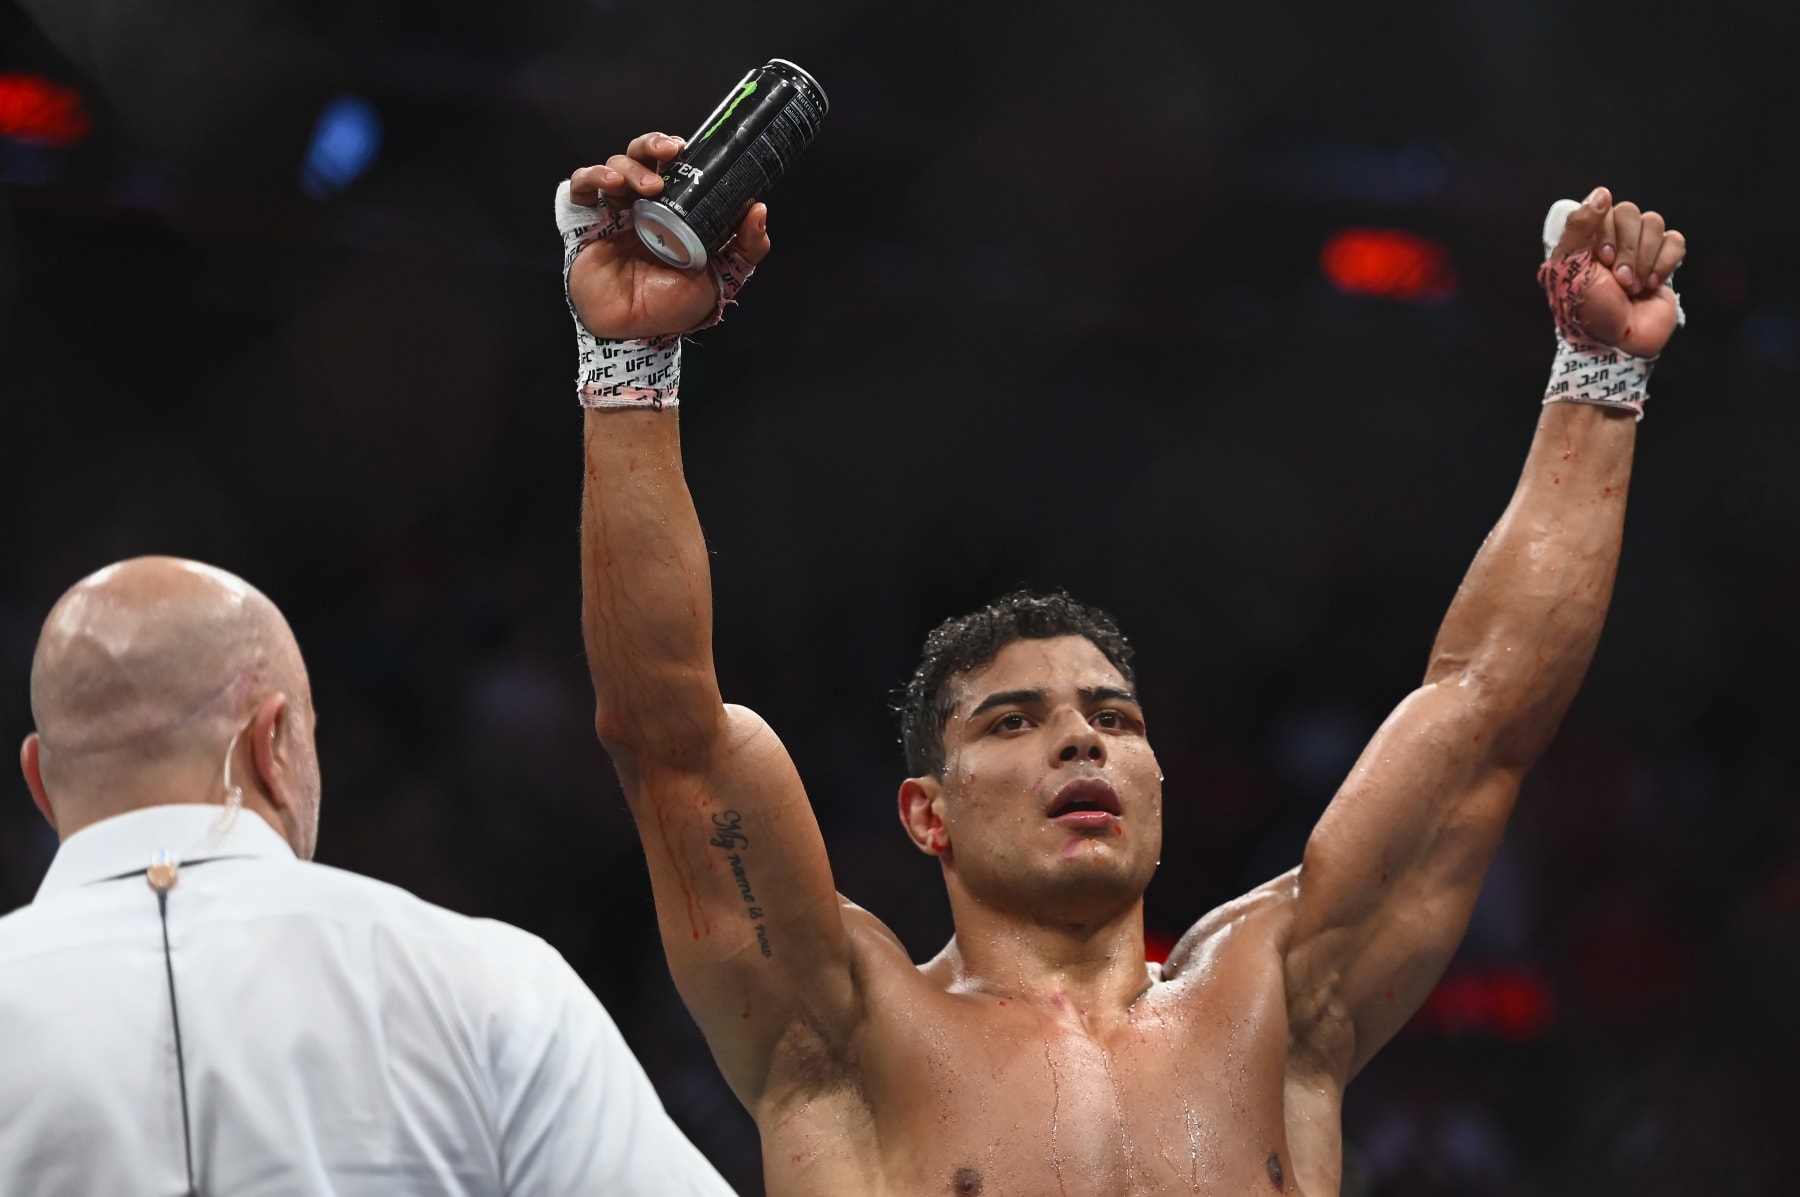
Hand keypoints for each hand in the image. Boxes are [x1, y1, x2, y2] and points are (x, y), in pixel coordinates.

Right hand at [566, 132, 772, 340]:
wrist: (635, 333)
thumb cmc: (675, 306)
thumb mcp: (721, 276)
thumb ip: (746, 247)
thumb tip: (760, 208)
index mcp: (673, 210)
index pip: (673, 165)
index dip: (678, 150)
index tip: (691, 148)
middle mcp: (642, 205)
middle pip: (641, 154)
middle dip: (653, 143)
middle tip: (670, 151)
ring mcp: (613, 212)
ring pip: (613, 164)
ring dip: (630, 165)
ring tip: (649, 187)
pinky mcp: (586, 223)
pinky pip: (580, 187)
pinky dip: (592, 176)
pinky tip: (610, 185)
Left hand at [1548, 187, 1686, 356]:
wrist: (1617, 343)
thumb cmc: (1587, 310)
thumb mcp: (1569, 268)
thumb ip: (1579, 227)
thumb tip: (1601, 192)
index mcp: (1586, 239)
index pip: (1605, 208)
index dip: (1608, 233)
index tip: (1602, 261)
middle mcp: (1613, 240)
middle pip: (1632, 212)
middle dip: (1628, 248)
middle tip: (1620, 279)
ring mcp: (1640, 250)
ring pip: (1655, 223)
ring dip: (1644, 258)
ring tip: (1633, 286)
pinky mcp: (1664, 263)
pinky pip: (1675, 240)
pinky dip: (1665, 262)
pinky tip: (1652, 284)